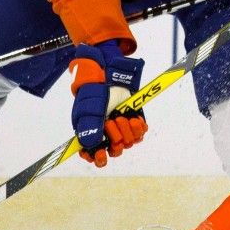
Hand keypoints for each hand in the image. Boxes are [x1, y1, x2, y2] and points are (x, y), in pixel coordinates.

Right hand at [69, 41, 145, 167]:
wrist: (111, 72)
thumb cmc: (96, 90)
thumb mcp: (89, 108)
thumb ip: (89, 128)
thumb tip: (91, 147)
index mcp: (91, 132)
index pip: (93, 154)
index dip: (97, 157)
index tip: (101, 156)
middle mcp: (107, 132)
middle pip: (114, 150)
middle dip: (115, 137)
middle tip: (112, 121)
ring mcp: (122, 126)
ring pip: (128, 142)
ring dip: (127, 131)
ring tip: (122, 116)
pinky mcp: (134, 119)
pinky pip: (140, 133)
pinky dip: (138, 128)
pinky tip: (134, 118)